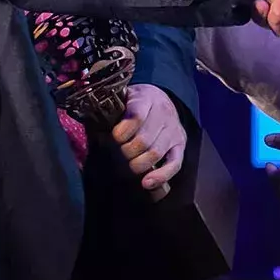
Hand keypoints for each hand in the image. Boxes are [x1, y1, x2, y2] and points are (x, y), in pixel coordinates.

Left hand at [113, 84, 188, 198]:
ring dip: (138, 163)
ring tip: (130, 163)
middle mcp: (164, 113)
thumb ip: (113, 110)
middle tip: (120, 151)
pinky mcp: (180, 145)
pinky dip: (160, 176)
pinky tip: (147, 182)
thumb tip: (98, 130)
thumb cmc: (135, 103)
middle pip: (144, 140)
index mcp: (147, 97)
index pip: (137, 116)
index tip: (115, 137)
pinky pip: (174, 164)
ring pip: (155, 153)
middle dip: (128, 150)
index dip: (123, 131)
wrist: (160, 100)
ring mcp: (174, 130)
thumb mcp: (124, 97)